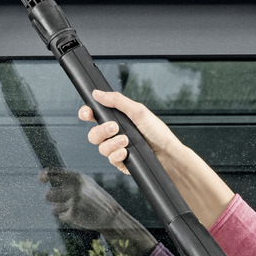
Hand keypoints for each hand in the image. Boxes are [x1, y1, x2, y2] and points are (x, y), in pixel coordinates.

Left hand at [39, 168, 157, 255]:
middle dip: (51, 199)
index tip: (41, 180)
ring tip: (73, 208)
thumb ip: (68, 179)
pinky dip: (67, 217)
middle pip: (49, 194)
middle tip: (59, 201)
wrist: (110, 215)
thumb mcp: (85, 183)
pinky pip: (61, 216)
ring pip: (54, 207)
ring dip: (59, 209)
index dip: (44, 176)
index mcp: (77, 177)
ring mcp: (74, 200)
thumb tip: (45, 175)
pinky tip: (79, 215)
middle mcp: (75, 187)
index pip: (53, 173)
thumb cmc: (94, 198)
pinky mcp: (73, 213)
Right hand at [80, 89, 235, 228]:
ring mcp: (117, 149)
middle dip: (101, 130)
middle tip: (114, 127)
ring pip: (100, 147)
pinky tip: (126, 152)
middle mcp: (115, 134)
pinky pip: (110, 159)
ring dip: (111, 143)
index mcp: (118, 119)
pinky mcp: (121, 162)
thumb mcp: (138, 111)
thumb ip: (117, 101)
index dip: (87, 114)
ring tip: (126, 141)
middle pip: (93, 133)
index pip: (95, 115)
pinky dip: (117, 155)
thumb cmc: (158, 133)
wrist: (168, 156)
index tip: (87, 113)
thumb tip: (98, 93)